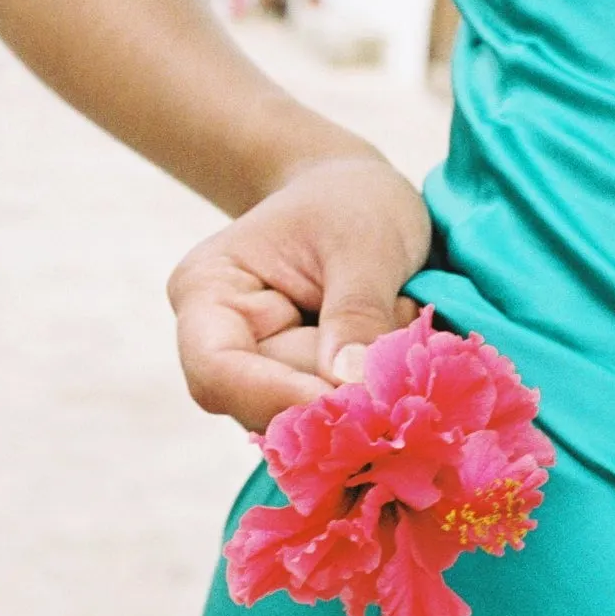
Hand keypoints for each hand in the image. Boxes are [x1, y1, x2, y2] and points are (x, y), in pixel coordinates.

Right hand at [167, 154, 432, 432]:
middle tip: (407, 317)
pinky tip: (393, 341)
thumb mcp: (365, 241)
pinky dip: (372, 389)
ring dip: (364, 385)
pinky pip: (333, 416)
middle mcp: (219, 342)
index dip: (279, 398)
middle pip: (267, 403)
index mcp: (207, 292)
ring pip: (305, 418)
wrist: (356, 197)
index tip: (352, 401)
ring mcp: (259, 372)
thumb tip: (349, 386)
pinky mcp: (298, 389)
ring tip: (401, 313)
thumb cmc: (352, 202)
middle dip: (342, 382)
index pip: (217, 371)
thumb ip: (357, 312)